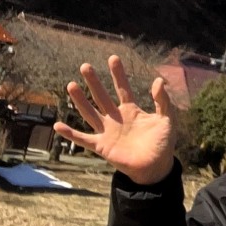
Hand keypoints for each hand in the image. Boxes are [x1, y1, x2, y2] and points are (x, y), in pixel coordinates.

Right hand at [54, 55, 176, 185]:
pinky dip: (70, 134)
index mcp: (131, 110)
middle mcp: (116, 118)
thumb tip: (158, 80)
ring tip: (71, 85)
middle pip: (102, 96)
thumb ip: (163, 100)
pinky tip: (58, 126)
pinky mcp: (102, 147)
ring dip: (80, 100)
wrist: (156, 167)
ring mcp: (107, 132)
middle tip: (85, 66)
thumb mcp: (167, 119)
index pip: (123, 88)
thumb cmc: (163, 143)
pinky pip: (83, 139)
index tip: (113, 58)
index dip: (118, 74)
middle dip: (94, 82)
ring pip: (90, 113)